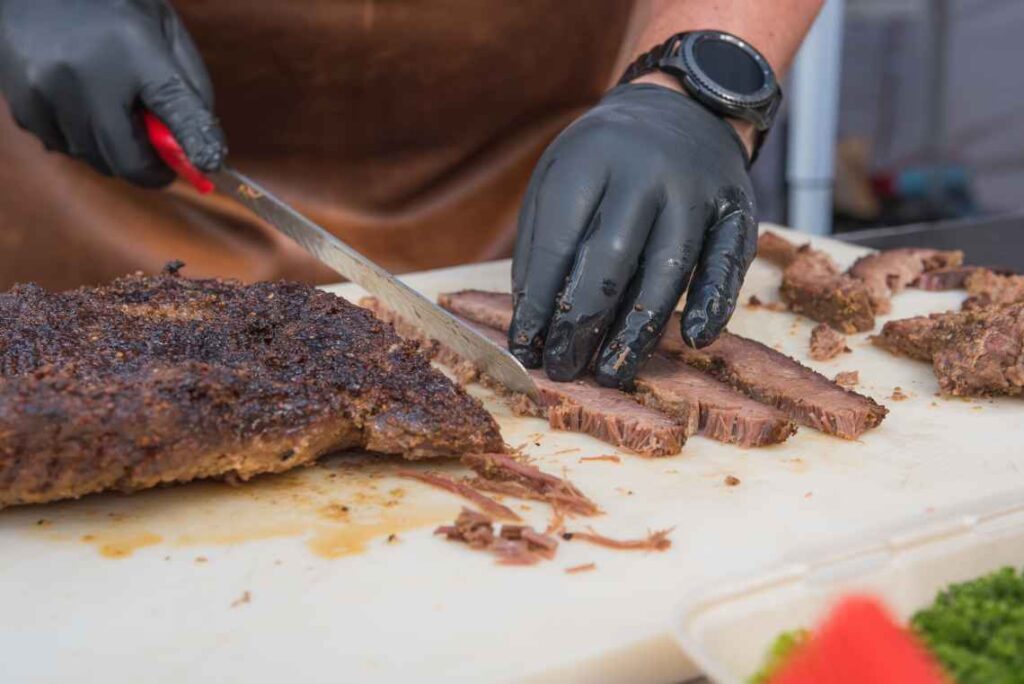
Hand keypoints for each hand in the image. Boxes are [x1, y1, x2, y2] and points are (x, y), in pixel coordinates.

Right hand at [0, 0, 224, 186]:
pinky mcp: (22, 106)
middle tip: (152, 140)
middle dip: (147, 160)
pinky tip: (79, 103)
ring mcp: (46, 95)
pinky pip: (61, 147)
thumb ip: (189, 88)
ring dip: (110, 147)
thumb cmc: (108, 6)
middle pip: (127, 162)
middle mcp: (85, 79)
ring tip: (110, 108)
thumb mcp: (163, 31)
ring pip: (94, 159)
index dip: (193, 152)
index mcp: (134, 50)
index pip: (177, 116)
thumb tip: (205, 147)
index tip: (201, 165)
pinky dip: (77, 137)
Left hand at [509, 84, 757, 387]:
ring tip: (611, 373)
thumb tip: (531, 321)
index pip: (558, 244)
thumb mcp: (559, 177)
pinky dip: (713, 302)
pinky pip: (727, 262)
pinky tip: (693, 338)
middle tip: (563, 368)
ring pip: (667, 269)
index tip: (525, 347)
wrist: (682, 107)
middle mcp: (645, 172)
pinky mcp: (737, 209)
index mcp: (589, 160)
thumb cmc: (604, 159)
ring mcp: (696, 190)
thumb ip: (541, 242)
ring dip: (638, 330)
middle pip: (610, 260)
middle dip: (582, 324)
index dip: (540, 303)